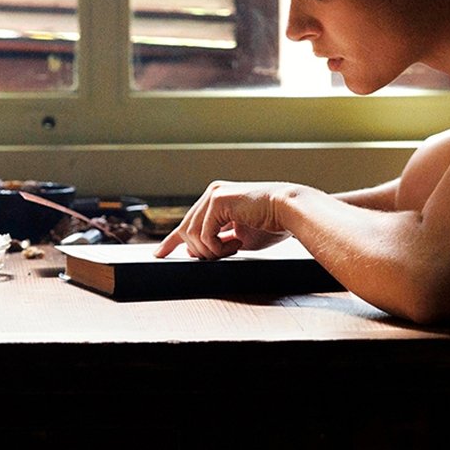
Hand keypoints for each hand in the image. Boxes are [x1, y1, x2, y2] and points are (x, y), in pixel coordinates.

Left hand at [152, 181, 314, 260]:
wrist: (290, 211)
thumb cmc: (271, 225)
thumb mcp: (237, 238)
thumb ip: (216, 243)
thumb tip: (195, 253)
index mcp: (215, 201)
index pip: (188, 223)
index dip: (171, 241)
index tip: (158, 254)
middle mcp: (211, 194)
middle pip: (186, 230)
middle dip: (196, 251)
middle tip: (223, 256)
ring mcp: (213, 195)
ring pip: (193, 235)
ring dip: (212, 251)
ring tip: (234, 249)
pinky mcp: (218, 200)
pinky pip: (204, 235)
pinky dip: (219, 247)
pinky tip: (237, 243)